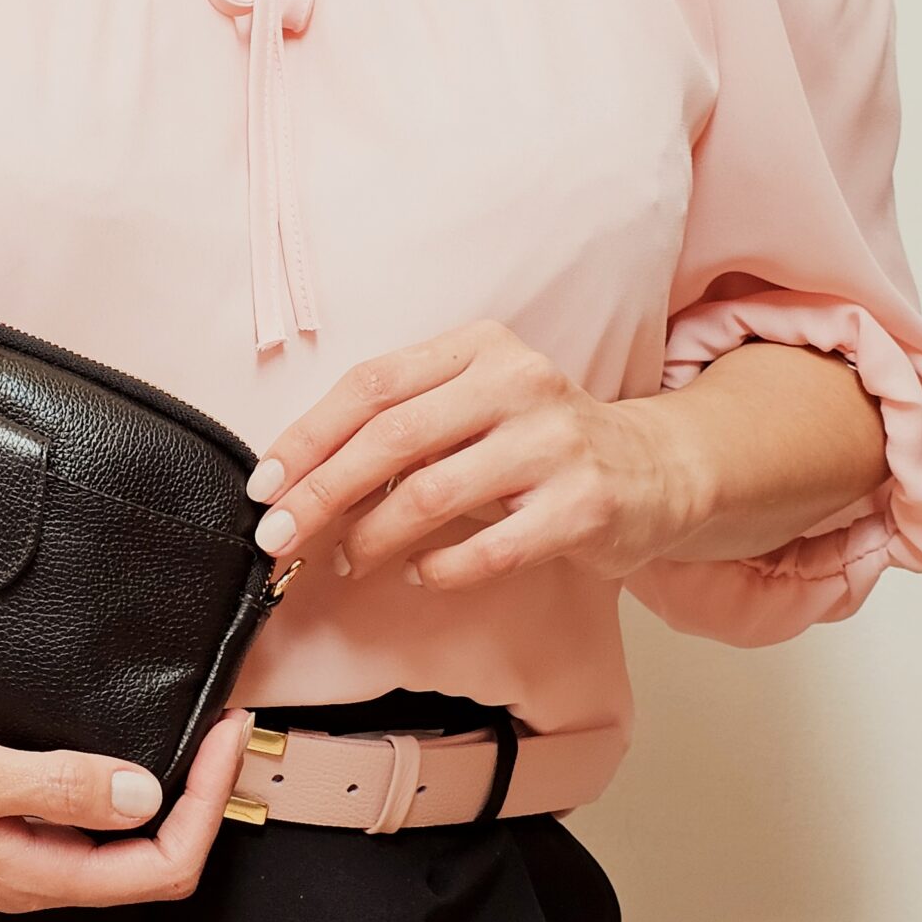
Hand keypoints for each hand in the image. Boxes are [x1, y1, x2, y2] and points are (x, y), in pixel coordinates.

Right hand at [0, 694, 255, 912]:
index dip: (210, 804)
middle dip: (203, 797)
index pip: (160, 865)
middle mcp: (30, 871)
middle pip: (150, 858)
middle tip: (225, 725)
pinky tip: (117, 734)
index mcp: (30, 874)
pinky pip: (78, 810)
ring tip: (189, 725)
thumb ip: (53, 787)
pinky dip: (117, 774)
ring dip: (166, 787)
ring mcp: (11, 846)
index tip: (225, 734)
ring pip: (116, 835)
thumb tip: (142, 795)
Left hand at [246, 319, 707, 590]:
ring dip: (371, 536)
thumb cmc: (538, 443)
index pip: (371, 386)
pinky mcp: (583, 505)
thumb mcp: (472, 407)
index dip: (308, 437)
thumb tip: (297, 480)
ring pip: (431, 494)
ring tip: (347, 559)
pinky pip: (488, 548)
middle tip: (278, 537)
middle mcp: (518, 382)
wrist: (657, 470)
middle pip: (391, 439)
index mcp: (479, 348)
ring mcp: (555, 443)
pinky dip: (438, 568)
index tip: (264, 484)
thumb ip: (399, 427)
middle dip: (321, 493)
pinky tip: (419, 574)